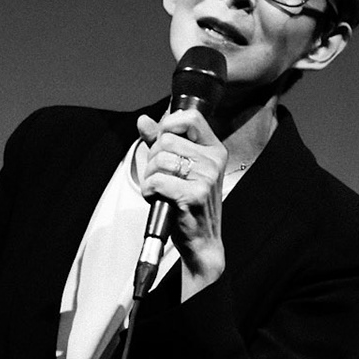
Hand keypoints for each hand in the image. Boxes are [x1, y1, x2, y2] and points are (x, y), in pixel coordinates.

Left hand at [136, 107, 227, 289]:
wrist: (202, 241)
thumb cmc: (190, 205)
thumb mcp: (179, 169)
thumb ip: (161, 142)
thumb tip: (143, 121)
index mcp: (214, 150)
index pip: (190, 117)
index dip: (169, 124)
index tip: (162, 141)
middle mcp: (213, 161)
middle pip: (167, 139)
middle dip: (154, 158)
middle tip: (160, 177)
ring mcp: (205, 178)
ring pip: (160, 160)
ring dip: (150, 177)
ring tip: (160, 190)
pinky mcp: (193, 195)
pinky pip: (157, 181)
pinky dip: (149, 191)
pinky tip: (158, 199)